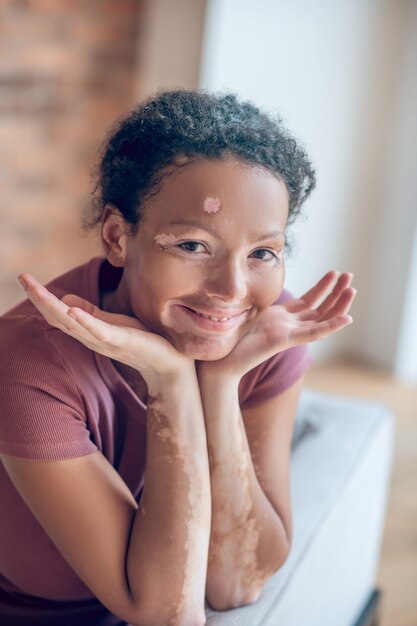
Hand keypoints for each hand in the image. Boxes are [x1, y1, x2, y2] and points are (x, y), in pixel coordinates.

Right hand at [17, 274, 192, 385]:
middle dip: (39, 298)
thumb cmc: (143, 340)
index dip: (41, 297)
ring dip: (53, 306)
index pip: (59, 313)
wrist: (169, 363)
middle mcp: (91, 337)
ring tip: (36, 290)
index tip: (25, 279)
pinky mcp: (121, 340)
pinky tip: (71, 309)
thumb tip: (67, 299)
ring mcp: (105, 340)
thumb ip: (91, 313)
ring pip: (73, 323)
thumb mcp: (114, 322)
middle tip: (22, 279)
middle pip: (59, 317)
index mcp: (89, 331)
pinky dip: (84, 320)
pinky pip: (99, 331)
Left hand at [198, 271, 355, 379]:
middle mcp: (290, 326)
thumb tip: (251, 282)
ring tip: (352, 290)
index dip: (323, 288)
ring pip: (322, 320)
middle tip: (350, 276)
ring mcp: (290, 335)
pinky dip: (331, 327)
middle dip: (336, 292)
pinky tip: (347, 319)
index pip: (309, 302)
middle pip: (321, 309)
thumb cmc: (233, 339)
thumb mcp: (248, 313)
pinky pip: (313, 334)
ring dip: (339, 306)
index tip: (334, 273)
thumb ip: (258, 302)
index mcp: (283, 319)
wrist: (223, 361)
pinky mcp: (286, 341)